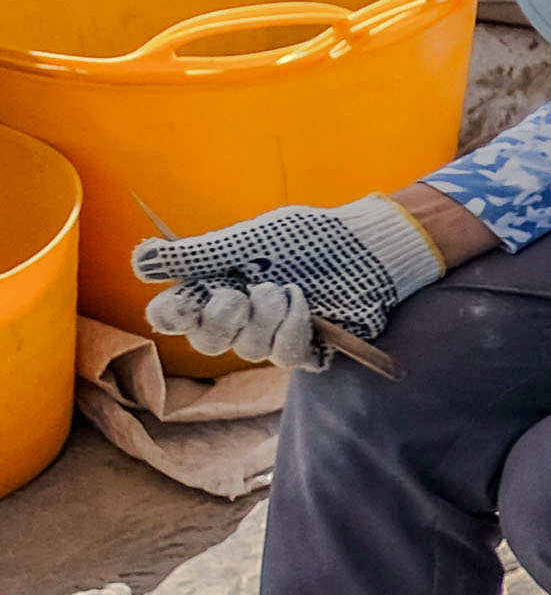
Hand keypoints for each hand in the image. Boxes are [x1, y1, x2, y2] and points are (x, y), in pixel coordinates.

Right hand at [131, 195, 449, 372]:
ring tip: (286, 288)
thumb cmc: (308, 236)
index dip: (172, 315)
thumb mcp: (248, 240)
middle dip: (220, 319)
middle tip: (241, 293)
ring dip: (264, 317)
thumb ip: (196, 255)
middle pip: (205, 342)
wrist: (367, 243)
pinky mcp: (309, 348)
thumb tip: (139, 262)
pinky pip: (286, 357)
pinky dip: (292, 329)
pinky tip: (305, 305)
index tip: (184, 300)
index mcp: (217, 288)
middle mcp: (241, 317)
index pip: (173, 317)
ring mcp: (274, 335)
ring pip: (247, 351)